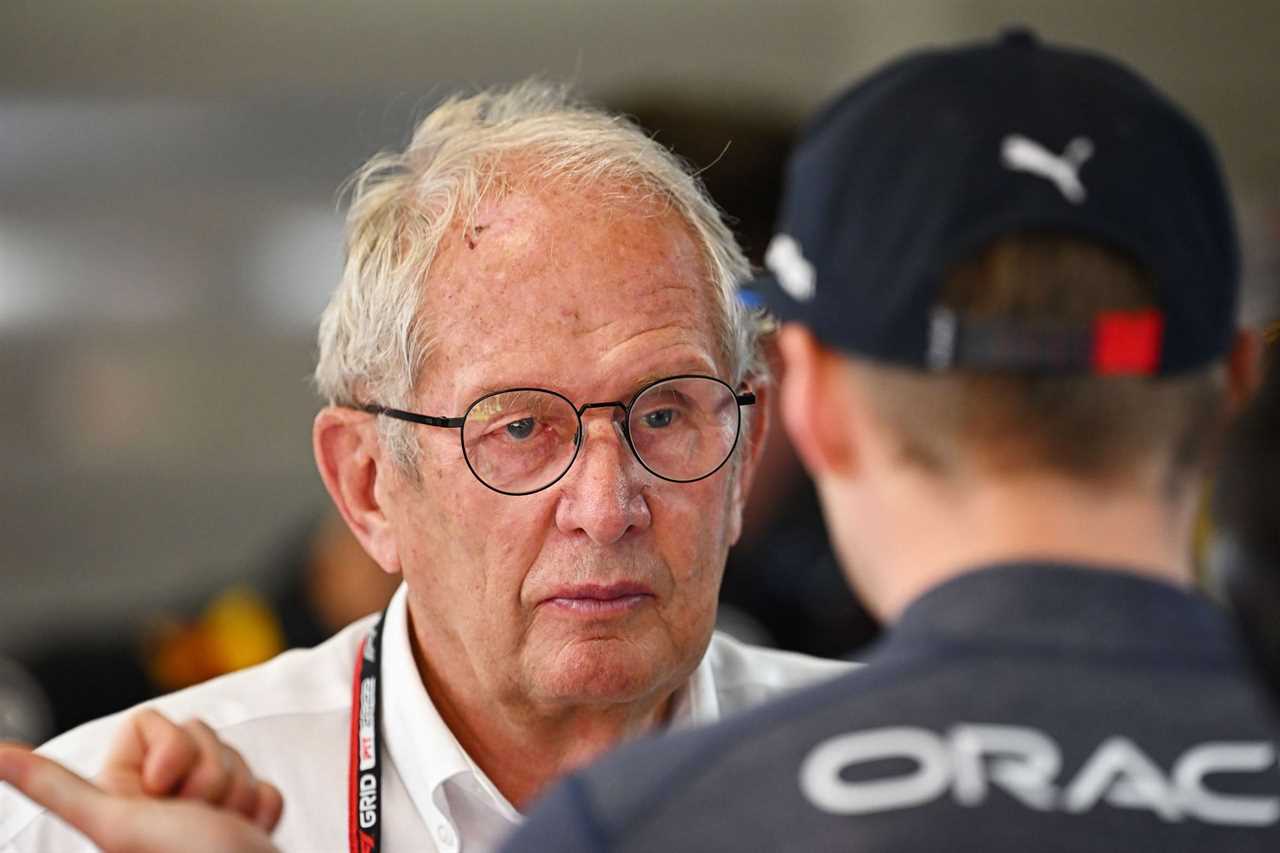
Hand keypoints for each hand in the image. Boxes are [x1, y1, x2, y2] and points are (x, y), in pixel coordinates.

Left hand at [95, 708, 281, 829]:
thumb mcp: (119, 823)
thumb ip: (57, 787)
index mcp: (119, 799)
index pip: (147, 725)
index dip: (169, 749)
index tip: (162, 789)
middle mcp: (157, 804)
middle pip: (196, 734)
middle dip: (209, 772)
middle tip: (197, 815)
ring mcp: (203, 809)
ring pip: (231, 754)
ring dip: (237, 791)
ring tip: (223, 828)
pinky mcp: (240, 816)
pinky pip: (260, 780)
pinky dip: (260, 806)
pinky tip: (245, 832)